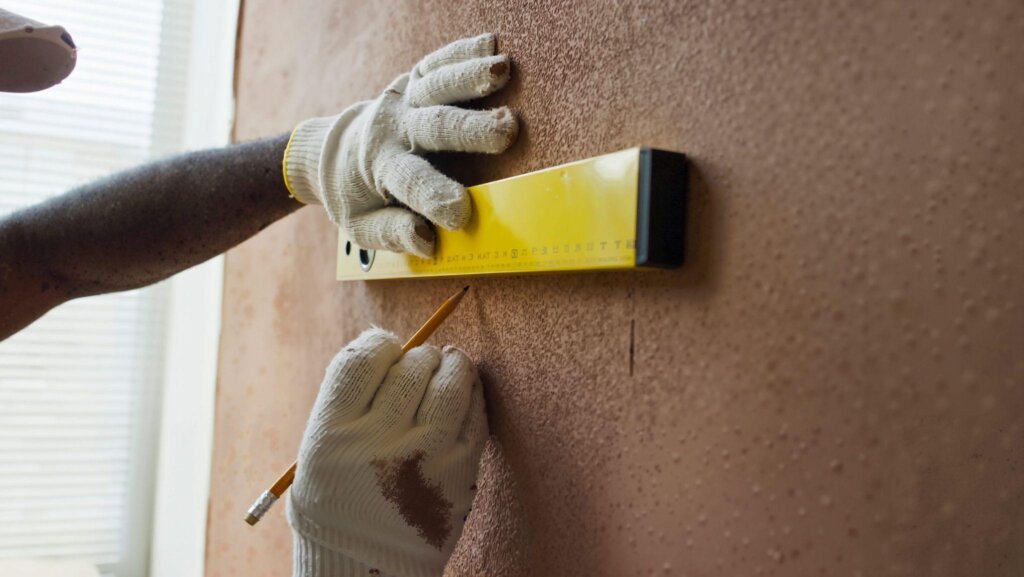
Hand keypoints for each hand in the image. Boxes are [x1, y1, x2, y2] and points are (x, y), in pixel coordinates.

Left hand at [283, 33, 517, 257]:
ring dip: (469, 76)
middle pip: (432, 126)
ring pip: (436, 85)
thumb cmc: (357, 195)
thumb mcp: (361, 225)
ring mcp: (403, 101)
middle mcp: (393, 129)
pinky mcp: (412, 83)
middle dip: (469, 128)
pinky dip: (461, 52)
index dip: (433, 197)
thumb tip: (427, 241)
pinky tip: (490, 44)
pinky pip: (435, 64)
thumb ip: (392, 233)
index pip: (408, 181)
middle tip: (506, 131)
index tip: (461, 214)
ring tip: (503, 71)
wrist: (333, 152)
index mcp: (380, 168)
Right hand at [289, 329, 488, 576]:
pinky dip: (472, 395)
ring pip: (449, 385)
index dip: (381, 342)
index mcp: (331, 433)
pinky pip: (475, 416)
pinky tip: (465, 392)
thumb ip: (347, 398)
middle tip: (423, 360)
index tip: (389, 346)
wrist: (364, 568)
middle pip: (410, 368)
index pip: (363, 360)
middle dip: (420, 355)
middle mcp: (376, 443)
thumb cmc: (341, 495)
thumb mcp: (321, 449)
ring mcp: (421, 458)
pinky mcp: (457, 474)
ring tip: (452, 363)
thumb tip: (386, 340)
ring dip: (454, 364)